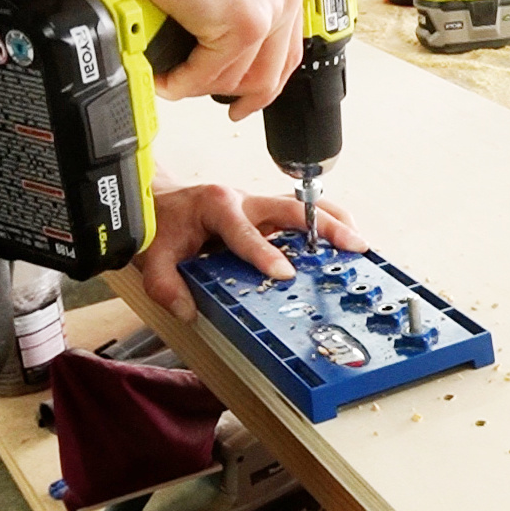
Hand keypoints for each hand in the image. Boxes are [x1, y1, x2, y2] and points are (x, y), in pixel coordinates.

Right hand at [113, 0, 305, 120]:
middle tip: (226, 106)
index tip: (252, 98)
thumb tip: (229, 59)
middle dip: (241, 94)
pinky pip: (212, 73)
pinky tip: (169, 78)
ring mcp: (269, 10)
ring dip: (205, 86)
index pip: (288, 49)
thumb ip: (238, 14)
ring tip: (180, 80)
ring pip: (242, 78)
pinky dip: (186, 82)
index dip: (268, 81)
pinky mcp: (244, 26)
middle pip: (272, 71)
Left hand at [138, 184, 367, 321]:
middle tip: (353, 245)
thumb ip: (166, 285)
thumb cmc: (162, 223)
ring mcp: (259, 206)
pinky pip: (302, 215)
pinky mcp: (268, 214)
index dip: (265, 252)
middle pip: (292, 209)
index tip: (284, 273)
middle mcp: (243, 201)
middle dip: (325, 227)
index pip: (244, 231)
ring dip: (333, 222)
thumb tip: (188, 309)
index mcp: (216, 207)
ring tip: (358, 242)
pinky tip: (341, 243)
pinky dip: (325, 225)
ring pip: (304, 207)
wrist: (160, 201)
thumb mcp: (151, 255)